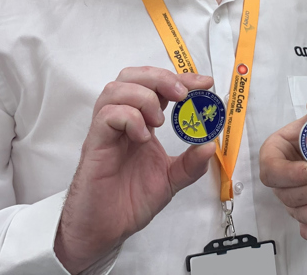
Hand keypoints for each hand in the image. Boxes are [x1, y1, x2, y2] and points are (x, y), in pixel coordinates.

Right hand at [54, 67, 216, 273]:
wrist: (104, 229)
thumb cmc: (129, 201)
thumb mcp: (171, 180)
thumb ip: (191, 163)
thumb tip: (211, 145)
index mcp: (142, 123)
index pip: (158, 87)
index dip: (181, 78)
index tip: (205, 83)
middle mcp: (122, 121)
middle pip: (132, 76)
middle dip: (160, 78)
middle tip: (182, 94)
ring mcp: (106, 130)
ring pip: (116, 89)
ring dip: (144, 96)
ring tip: (159, 121)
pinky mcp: (95, 144)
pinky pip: (107, 115)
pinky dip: (129, 118)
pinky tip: (142, 137)